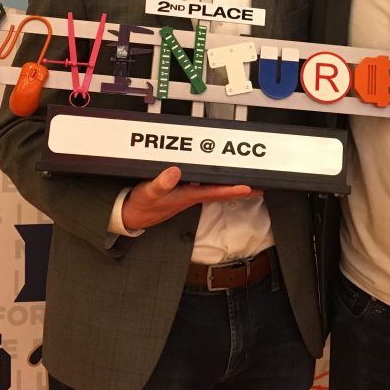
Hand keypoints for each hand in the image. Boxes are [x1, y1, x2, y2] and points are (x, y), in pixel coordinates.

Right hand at [120, 166, 260, 230]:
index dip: (233, 190)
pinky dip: (215, 186)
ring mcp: (186, 197)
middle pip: (220, 193)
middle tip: (258, 187)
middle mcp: (190, 197)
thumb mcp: (148, 193)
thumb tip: (176, 172)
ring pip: (214, 191)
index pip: (215, 192)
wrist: (130, 217)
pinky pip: (203, 189)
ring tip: (245, 184)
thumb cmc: (140, 206)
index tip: (250, 187)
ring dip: (229, 188)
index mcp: (186, 196)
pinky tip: (217, 182)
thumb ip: (161, 183)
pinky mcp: (181, 194)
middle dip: (239, 191)